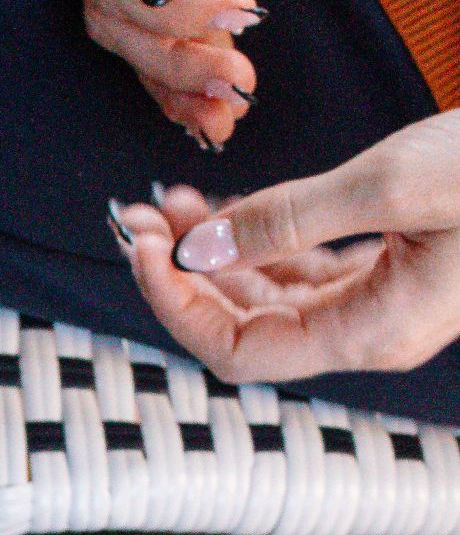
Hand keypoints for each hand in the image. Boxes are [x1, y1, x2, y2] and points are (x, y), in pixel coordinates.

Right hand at [78, 0, 375, 147]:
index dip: (161, 10)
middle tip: (235, 87)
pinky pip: (181, 14)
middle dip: (167, 56)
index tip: (236, 15)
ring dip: (178, 74)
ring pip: (142, 26)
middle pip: (115, 11)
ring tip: (231, 111)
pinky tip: (221, 99)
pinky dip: (195, 58)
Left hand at [115, 124, 459, 378]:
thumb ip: (289, 219)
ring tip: (169, 200)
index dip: (177, 306)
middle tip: (136, 214)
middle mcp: (373, 330)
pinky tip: (228, 205)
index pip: (241, 351)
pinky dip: (263, 237)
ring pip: (274, 292)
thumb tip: (198, 247)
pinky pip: (309, 267)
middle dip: (184, 272)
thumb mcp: (392, 183)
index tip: (140, 246)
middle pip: (248, 324)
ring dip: (216, 250)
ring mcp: (387, 300)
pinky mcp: (398, 264)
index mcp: (372, 332)